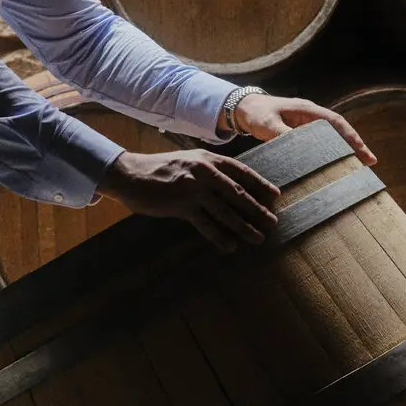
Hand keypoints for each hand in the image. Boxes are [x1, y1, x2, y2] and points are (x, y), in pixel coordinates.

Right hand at [96, 148, 282, 252]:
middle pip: (238, 194)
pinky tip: (231, 246)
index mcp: (207, 159)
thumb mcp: (187, 162)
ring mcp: (193, 189)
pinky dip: (220, 237)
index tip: (275, 196)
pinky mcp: (181, 206)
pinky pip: (206, 224)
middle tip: (273, 222)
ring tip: (258, 237)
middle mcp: (204, 172)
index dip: (260, 184)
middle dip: (258, 209)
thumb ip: (207, 170)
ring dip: (244, 226)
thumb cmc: (159, 169)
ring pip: (226, 211)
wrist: (130, 174)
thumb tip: (230, 187)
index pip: (241, 172)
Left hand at [233, 93, 376, 166]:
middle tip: (370, 163)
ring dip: (345, 150)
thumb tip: (299, 149)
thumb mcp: (267, 124)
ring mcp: (307, 124)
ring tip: (360, 167)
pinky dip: (331, 153)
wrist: (243, 109)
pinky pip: (321, 143)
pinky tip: (337, 166)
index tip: (362, 151)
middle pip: (339, 130)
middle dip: (355, 145)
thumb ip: (281, 134)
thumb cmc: (256, 113)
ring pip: (332, 137)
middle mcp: (311, 116)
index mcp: (307, 110)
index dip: (351, 136)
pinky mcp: (301, 133)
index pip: (336, 122)